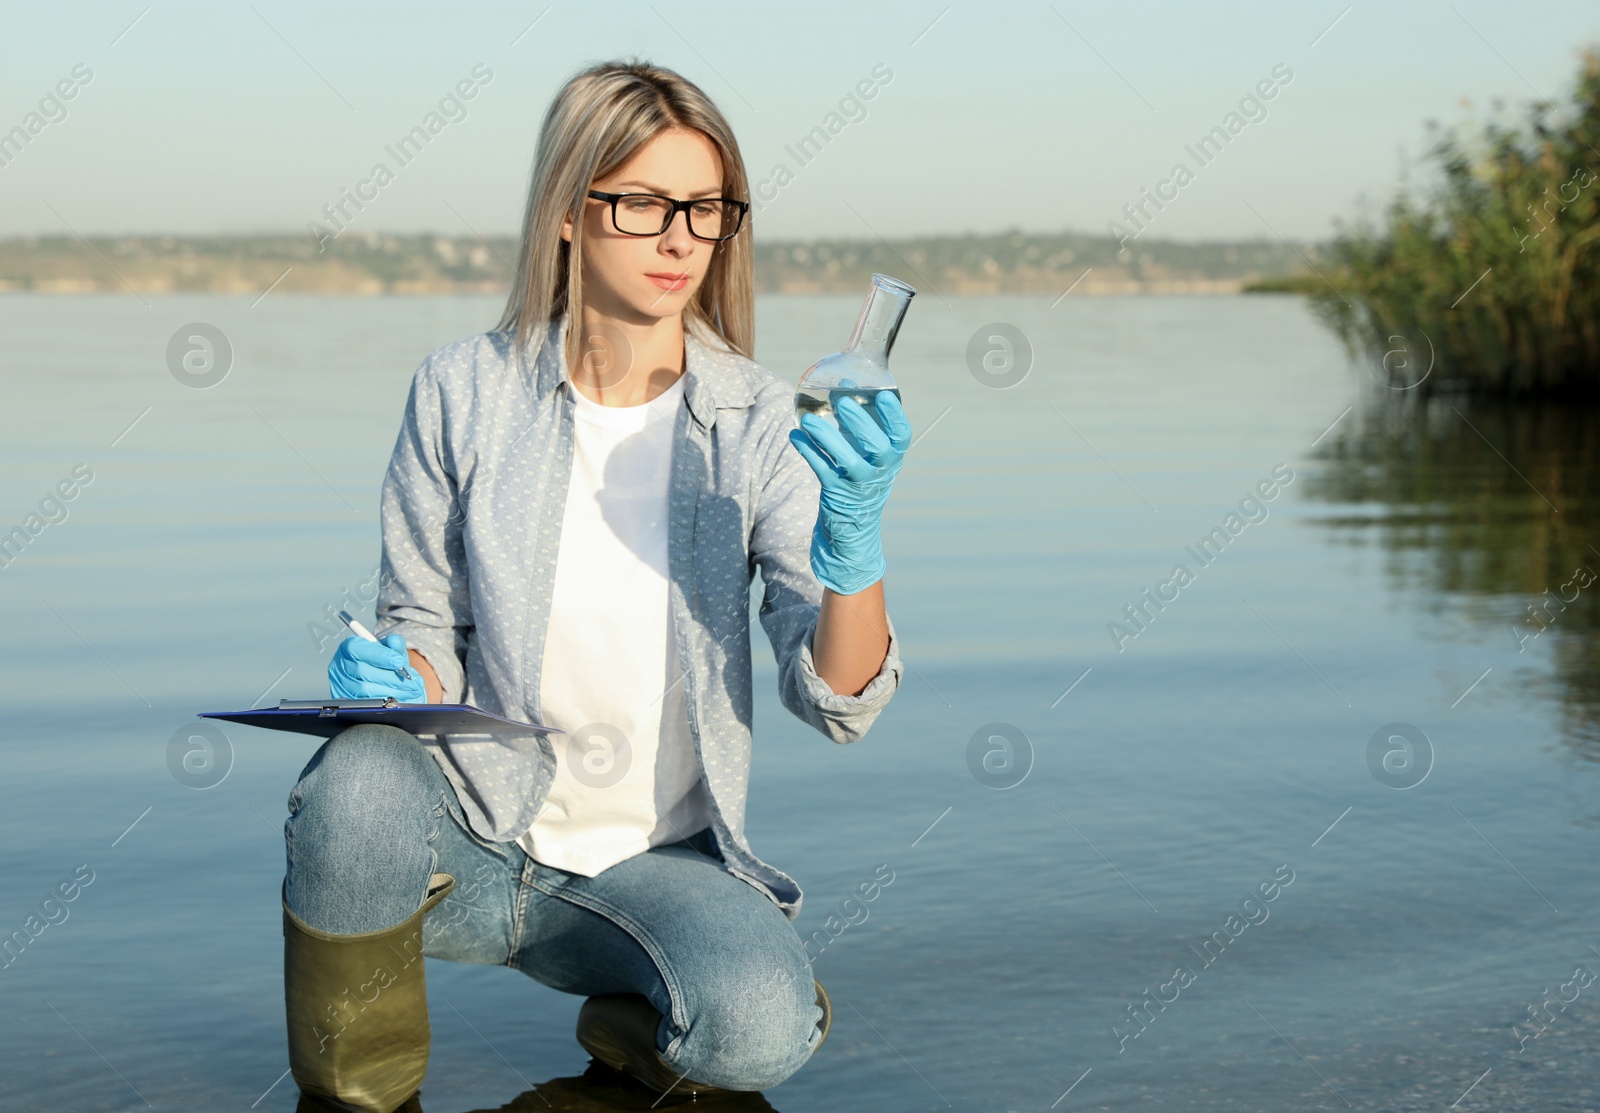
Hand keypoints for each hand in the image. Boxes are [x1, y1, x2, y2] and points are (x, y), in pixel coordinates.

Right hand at [328, 634, 427, 701]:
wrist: (381, 684)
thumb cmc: (383, 664)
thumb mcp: (391, 651)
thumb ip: (394, 643)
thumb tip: (394, 641)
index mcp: (349, 648)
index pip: (358, 648)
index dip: (380, 655)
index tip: (399, 662)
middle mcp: (340, 666)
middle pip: (362, 671)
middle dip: (391, 676)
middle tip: (411, 679)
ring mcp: (341, 686)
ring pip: (365, 689)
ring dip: (392, 690)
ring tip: (411, 689)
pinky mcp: (347, 703)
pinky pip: (367, 704)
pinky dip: (387, 701)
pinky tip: (402, 698)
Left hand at [786, 390, 912, 594]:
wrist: (853, 529)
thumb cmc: (860, 477)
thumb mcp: (866, 450)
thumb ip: (857, 418)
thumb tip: (843, 383)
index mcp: (892, 457)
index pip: (901, 435)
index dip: (894, 416)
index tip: (884, 395)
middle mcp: (880, 472)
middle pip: (879, 447)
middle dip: (861, 423)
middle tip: (843, 402)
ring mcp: (859, 486)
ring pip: (847, 461)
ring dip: (827, 438)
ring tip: (808, 419)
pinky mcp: (837, 495)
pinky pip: (822, 471)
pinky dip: (808, 452)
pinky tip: (795, 436)